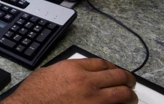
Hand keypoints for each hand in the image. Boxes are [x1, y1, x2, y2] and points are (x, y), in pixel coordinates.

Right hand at [2, 58, 137, 103]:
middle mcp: (87, 82)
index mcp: (73, 69)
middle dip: (127, 79)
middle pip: (117, 76)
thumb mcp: (47, 73)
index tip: (114, 71)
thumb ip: (65, 71)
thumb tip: (74, 73)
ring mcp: (93, 100)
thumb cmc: (33, 95)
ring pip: (123, 94)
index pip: (102, 64)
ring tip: (130, 97)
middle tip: (129, 83)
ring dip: (129, 95)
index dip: (112, 67)